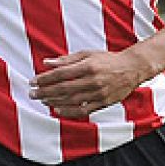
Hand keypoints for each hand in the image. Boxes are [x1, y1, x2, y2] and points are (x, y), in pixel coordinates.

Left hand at [30, 49, 148, 118]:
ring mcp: (98, 93)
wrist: (132, 69)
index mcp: (88, 66)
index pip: (61, 74)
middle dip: (45, 91)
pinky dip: (68, 111)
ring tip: (42, 100)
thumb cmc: (108, 60)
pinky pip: (82, 110)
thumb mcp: (88, 54)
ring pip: (70, 100)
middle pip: (63, 88)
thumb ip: (66, 59)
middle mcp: (93, 80)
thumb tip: (46, 62)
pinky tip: (57, 110)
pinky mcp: (103, 103)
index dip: (45, 78)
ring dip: (53, 101)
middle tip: (32, 93)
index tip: (33, 81)